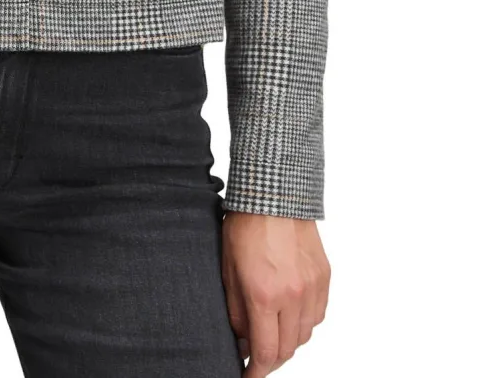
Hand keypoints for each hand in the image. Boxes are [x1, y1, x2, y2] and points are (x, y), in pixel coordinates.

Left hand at [221, 211, 329, 374]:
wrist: (275, 194)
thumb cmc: (245, 226)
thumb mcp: (228, 271)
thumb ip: (236, 312)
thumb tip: (243, 341)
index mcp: (264, 295)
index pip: (266, 352)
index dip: (255, 372)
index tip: (247, 376)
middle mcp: (292, 296)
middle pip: (288, 349)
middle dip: (271, 359)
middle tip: (258, 357)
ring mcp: (312, 287)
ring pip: (305, 335)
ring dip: (289, 341)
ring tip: (273, 333)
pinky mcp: (324, 277)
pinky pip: (318, 315)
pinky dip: (305, 322)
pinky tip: (291, 315)